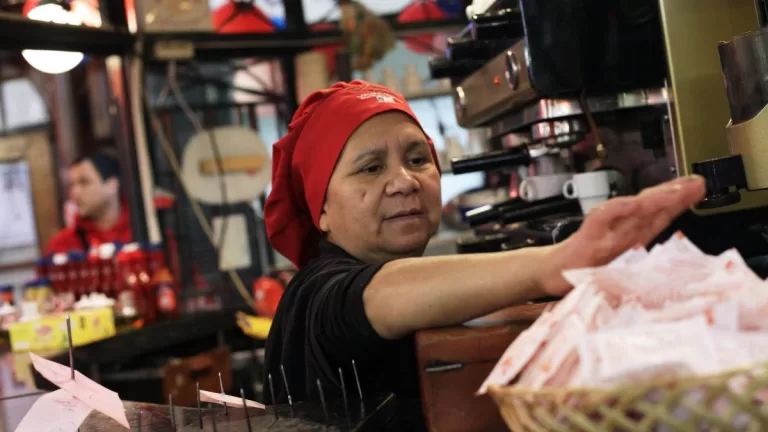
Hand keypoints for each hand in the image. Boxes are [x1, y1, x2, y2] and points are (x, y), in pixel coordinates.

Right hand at [540, 175, 706, 295]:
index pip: (660, 215)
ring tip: (676, 190)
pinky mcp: (588, 235)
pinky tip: (634, 202)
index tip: (700, 189)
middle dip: (675, 193)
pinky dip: (619, 209)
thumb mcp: (620, 269)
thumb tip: (681, 271)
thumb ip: (643, 265)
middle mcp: (622, 229)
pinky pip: (605, 218)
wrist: (554, 273)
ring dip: (656, 198)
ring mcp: (605, 230)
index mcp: (632, 237)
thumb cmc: (586, 269)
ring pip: (634, 209)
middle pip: (652, 207)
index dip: (681, 202)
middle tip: (698, 182)